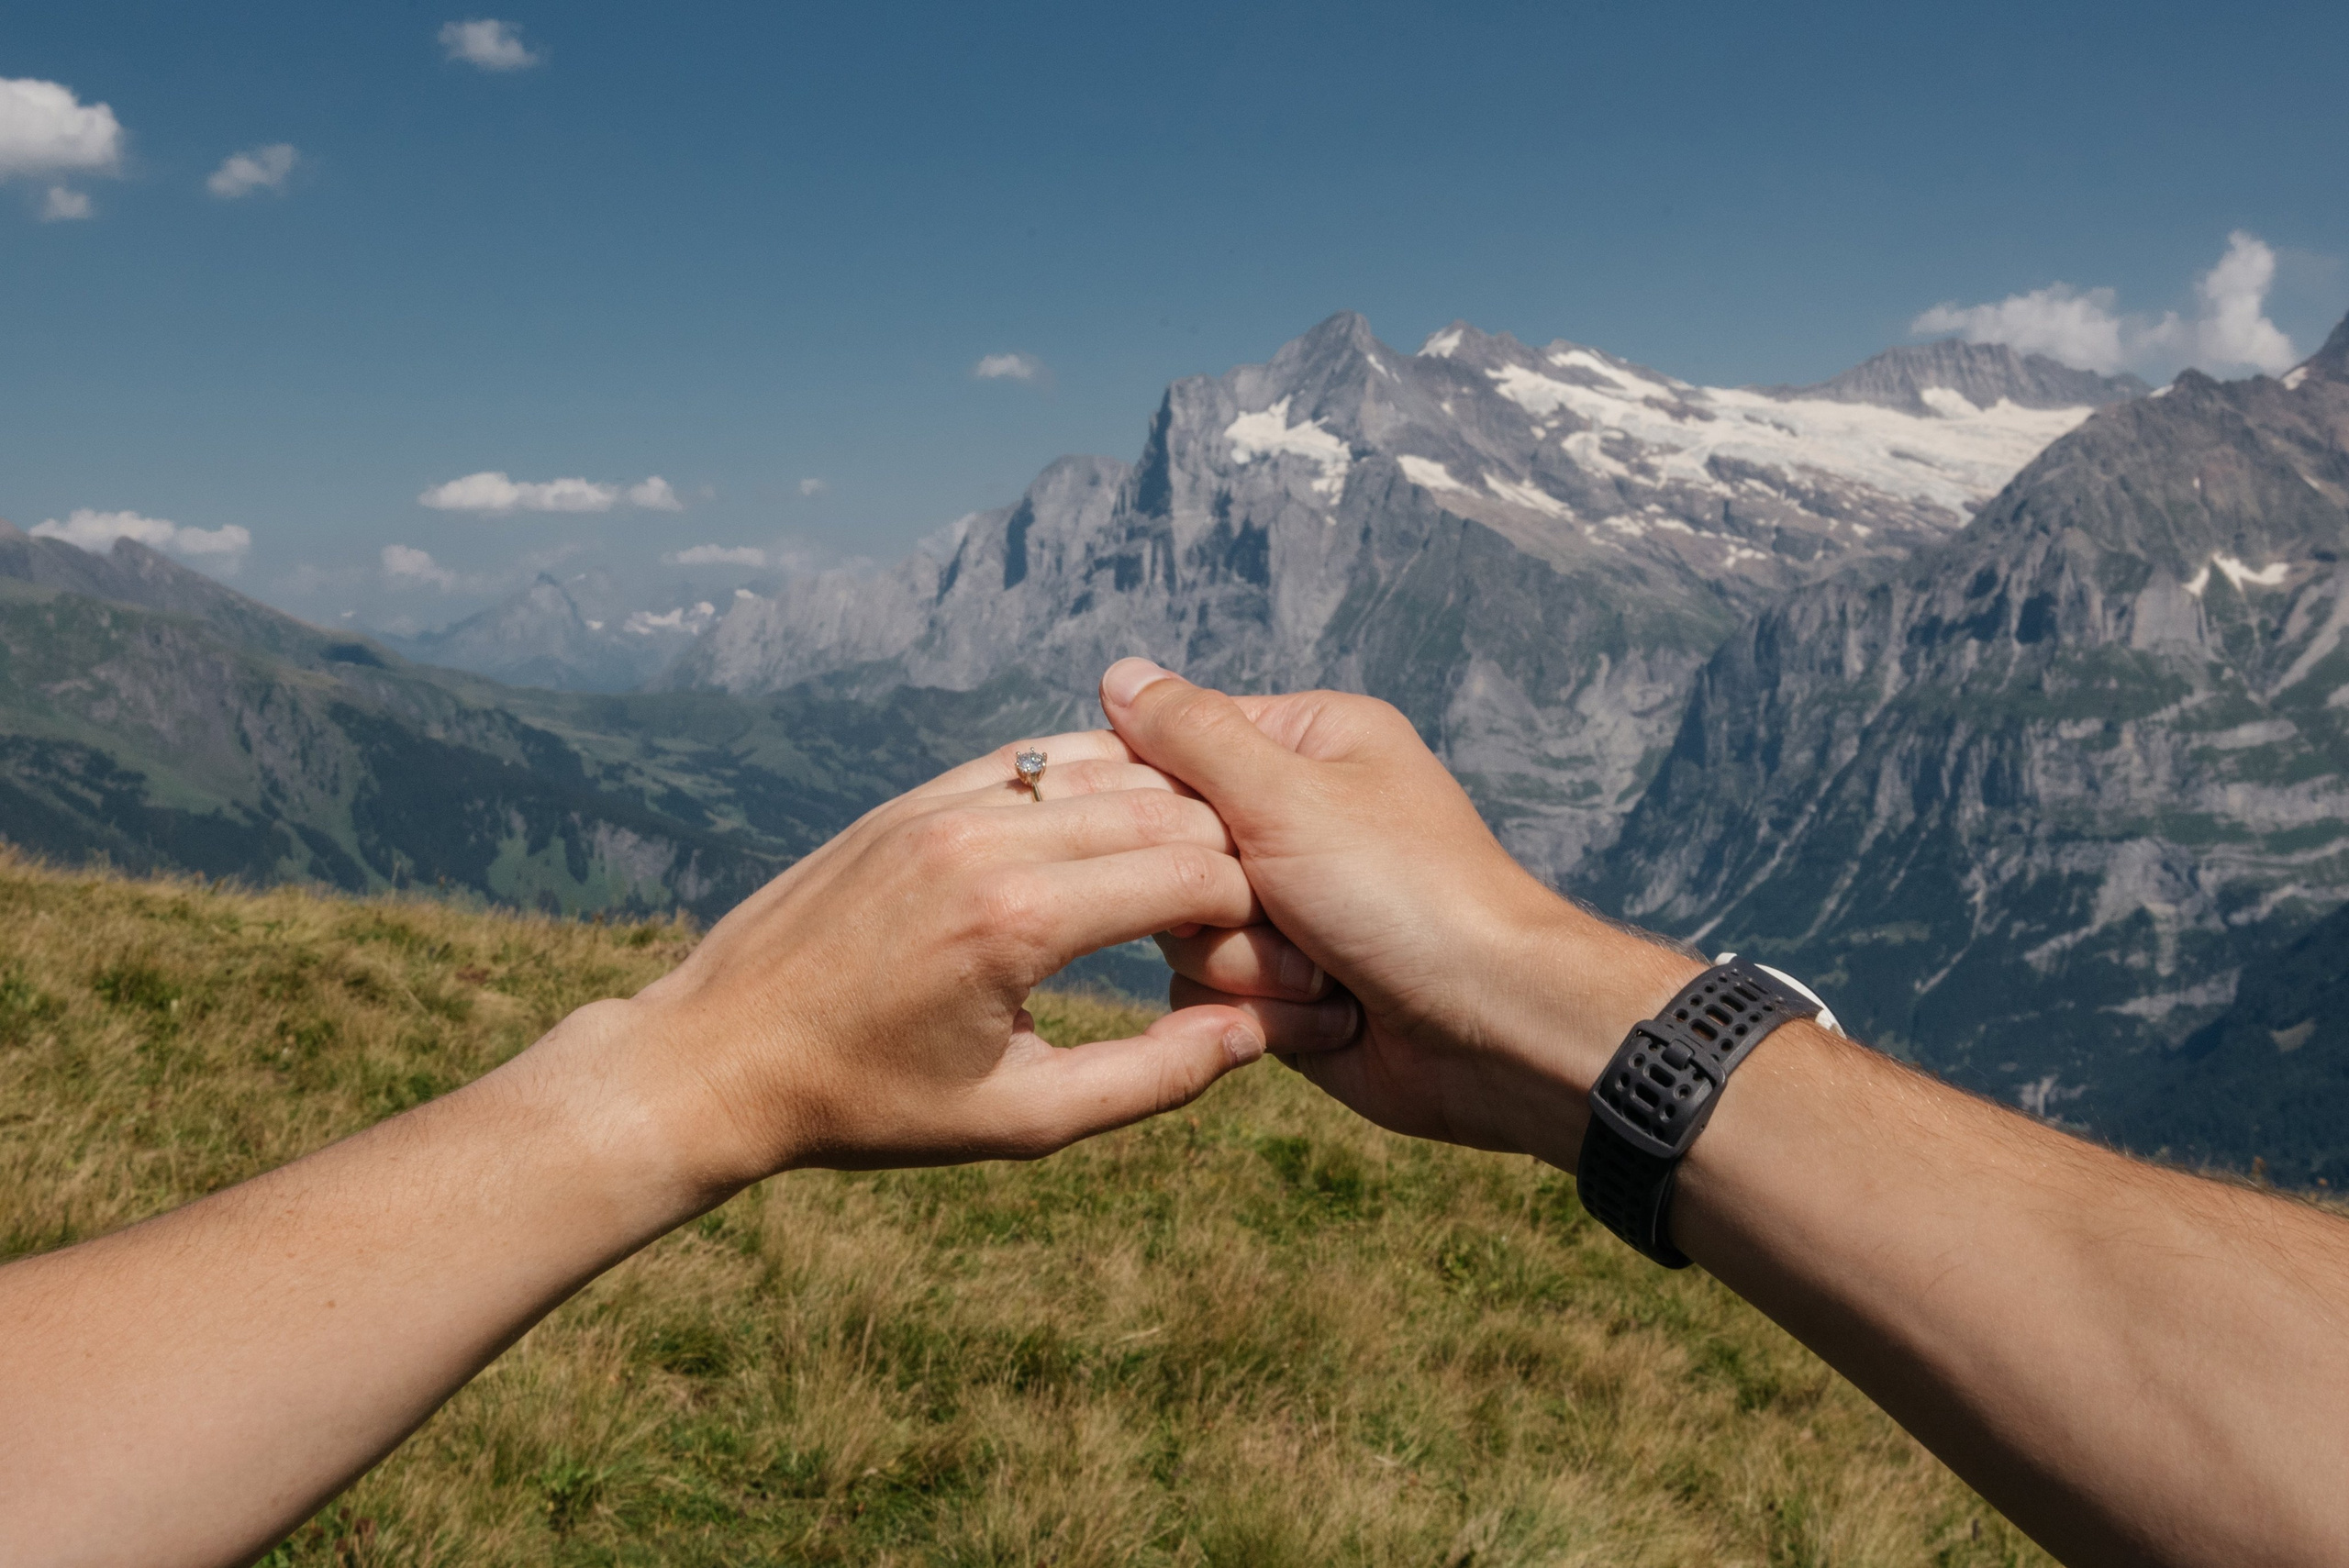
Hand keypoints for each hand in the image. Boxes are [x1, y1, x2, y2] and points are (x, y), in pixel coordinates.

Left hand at [599, 730, 1294, 1190]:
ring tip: (1198, 861)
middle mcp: (982, 840)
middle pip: (1160, 806)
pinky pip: (1030, 760)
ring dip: (1166, 804)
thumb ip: (1150, 1080)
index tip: (1267, 948)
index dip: (1252, 906)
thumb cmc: (870, 1106)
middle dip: (1226, 850)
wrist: (721, 1058)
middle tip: (1252, 904)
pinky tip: (1120, 818)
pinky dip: (1093, 778)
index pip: (1190, 871)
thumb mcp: (1020, 1120)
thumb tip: (1252, 1034)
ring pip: (1101, 765)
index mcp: (1015, 922)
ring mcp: (940, 806)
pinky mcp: (911, 799)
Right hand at [1098, 661, 1704, 1169]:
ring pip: (1182, 934)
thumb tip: (1119, 671)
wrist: (1490, 1028)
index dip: (1155, 803)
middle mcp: (1295, 819)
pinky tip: (1332, 1013)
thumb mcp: (1288, 794)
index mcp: (1307, 745)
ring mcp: (1289, 907)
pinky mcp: (1283, 985)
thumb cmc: (1406, 893)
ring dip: (1250, 964)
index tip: (1185, 835)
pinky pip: (1211, 995)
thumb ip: (1192, 734)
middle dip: (1217, 899)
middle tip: (1281, 904)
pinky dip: (1267, 1012)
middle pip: (1166, 853)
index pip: (1172, 749)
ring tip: (1323, 969)